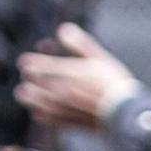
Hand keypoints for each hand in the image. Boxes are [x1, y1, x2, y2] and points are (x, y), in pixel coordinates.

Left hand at [15, 23, 139, 131]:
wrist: (123, 112)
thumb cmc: (112, 83)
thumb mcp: (98, 56)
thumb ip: (78, 42)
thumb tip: (63, 29)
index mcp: (65, 72)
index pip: (32, 65)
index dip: (29, 61)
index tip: (29, 60)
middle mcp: (57, 90)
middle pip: (27, 84)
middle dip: (28, 78)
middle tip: (32, 75)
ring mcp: (58, 108)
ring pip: (30, 102)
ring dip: (29, 95)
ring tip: (33, 91)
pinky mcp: (63, 121)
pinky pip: (41, 117)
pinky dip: (39, 111)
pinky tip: (45, 107)